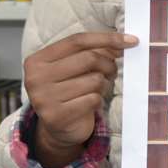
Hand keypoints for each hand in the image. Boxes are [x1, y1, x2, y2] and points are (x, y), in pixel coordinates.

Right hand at [23, 32, 136, 165]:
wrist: (58, 128)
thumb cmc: (68, 92)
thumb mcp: (74, 68)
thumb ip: (94, 52)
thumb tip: (121, 43)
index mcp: (37, 60)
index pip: (77, 40)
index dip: (107, 38)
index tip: (131, 40)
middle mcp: (36, 78)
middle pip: (88, 58)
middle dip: (108, 64)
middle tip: (112, 71)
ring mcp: (44, 98)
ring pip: (94, 80)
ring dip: (103, 84)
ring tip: (97, 90)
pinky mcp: (57, 116)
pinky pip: (93, 99)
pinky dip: (98, 100)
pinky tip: (90, 104)